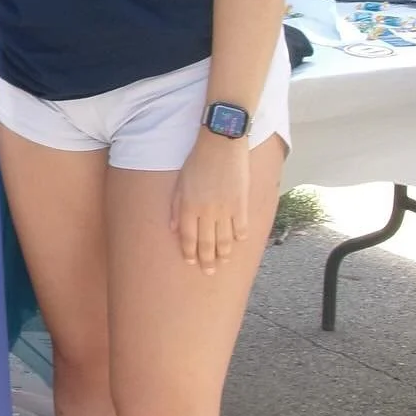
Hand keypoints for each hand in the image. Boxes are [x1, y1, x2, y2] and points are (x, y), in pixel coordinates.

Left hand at [171, 134, 249, 274]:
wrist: (221, 143)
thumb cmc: (197, 160)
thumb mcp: (180, 182)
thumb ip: (176, 207)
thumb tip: (174, 229)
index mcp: (189, 206)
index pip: (188, 237)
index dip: (189, 252)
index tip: (190, 262)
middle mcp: (206, 212)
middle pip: (207, 243)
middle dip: (207, 260)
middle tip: (208, 272)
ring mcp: (225, 209)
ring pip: (225, 239)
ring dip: (224, 253)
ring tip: (223, 262)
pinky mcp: (241, 203)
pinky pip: (241, 227)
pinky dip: (240, 237)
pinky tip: (238, 242)